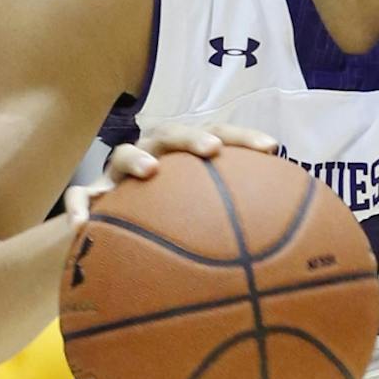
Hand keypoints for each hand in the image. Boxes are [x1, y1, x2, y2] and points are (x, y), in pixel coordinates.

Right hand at [63, 124, 280, 228]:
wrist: (116, 237)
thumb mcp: (207, 219)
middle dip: (191, 136)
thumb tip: (299, 245)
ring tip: (150, 171)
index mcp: (184, 156)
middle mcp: (152, 156)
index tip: (273, 149)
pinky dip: (79, 207)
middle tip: (212, 149)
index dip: (244, 138)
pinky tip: (84, 226)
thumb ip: (242, 221)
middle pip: (169, 133)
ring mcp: (118, 175)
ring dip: (137, 159)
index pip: (218, 136)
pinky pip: (79, 198)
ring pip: (121, 154)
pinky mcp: (90, 198)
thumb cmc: (174, 222)